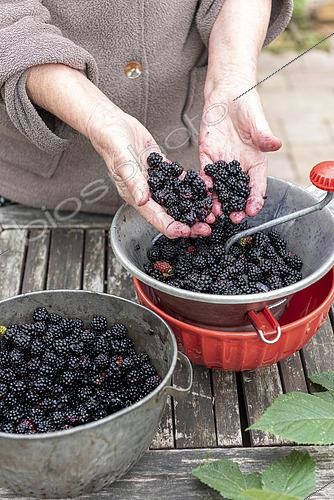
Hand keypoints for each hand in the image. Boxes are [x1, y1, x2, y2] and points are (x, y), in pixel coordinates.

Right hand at [88, 108, 210, 237]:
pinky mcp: (160, 168)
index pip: (156, 218)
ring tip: (208, 213)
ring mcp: (154, 181)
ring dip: (192, 208)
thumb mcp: (122, 162)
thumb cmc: (111, 142)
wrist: (111, 124)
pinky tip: (204, 192)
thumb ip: (133, 182)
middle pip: (170, 214)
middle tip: (205, 228)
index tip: (187, 232)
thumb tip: (142, 200)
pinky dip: (191, 187)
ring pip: (176, 200)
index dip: (172, 227)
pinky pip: (178, 181)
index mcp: (135, 195)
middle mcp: (146, 192)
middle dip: (188, 223)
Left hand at [199, 88, 281, 222]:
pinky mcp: (206, 157)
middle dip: (235, 207)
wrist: (226, 94)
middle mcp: (238, 166)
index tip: (253, 210)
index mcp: (254, 161)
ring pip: (219, 188)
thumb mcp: (257, 121)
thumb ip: (263, 135)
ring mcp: (221, 164)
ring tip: (214, 213)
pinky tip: (201, 195)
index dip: (255, 198)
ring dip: (217, 202)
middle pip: (237, 192)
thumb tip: (275, 144)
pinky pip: (204, 175)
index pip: (257, 184)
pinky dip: (203, 186)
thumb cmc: (246, 105)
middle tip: (232, 218)